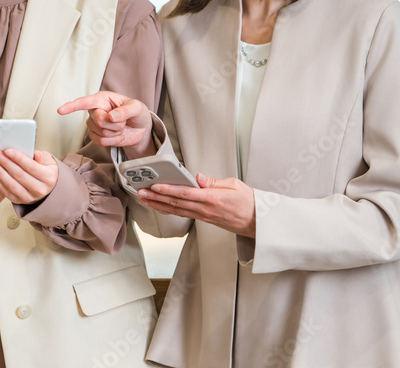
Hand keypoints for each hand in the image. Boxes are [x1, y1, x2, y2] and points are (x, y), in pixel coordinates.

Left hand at [0, 149, 58, 203]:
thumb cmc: (44, 170)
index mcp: (48, 177)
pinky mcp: (19, 201)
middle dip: (5, 162)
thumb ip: (41, 156)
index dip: (18, 158)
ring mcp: (29, 197)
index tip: (7, 150)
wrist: (46, 187)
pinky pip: (6, 193)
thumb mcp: (48, 160)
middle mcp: (39, 189)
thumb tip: (35, 154)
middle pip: (19, 175)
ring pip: (11, 185)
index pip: (31, 166)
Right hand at [58, 91, 154, 157]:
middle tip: (123, 121)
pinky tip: (117, 135)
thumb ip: (126, 110)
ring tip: (121, 127)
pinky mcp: (97, 136)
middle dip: (115, 124)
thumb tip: (111, 116)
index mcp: (103, 99)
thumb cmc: (137, 113)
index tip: (61, 110)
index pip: (85, 102)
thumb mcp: (137, 108)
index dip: (72, 106)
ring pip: (100, 132)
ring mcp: (95, 124)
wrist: (140, 129)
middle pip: (98, 120)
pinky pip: (101, 141)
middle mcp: (96, 110)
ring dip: (115, 132)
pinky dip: (113, 140)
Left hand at [138, 173, 256, 237]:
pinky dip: (170, 210)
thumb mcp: (235, 185)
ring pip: (177, 210)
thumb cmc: (249, 203)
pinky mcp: (204, 219)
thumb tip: (198, 177)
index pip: (186, 194)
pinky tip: (160, 207)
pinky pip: (183, 214)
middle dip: (157, 198)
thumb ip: (214, 181)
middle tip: (141, 193)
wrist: (258, 223)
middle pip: (176, 203)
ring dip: (159, 205)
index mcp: (212, 199)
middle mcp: (205, 209)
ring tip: (145, 200)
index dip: (169, 190)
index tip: (156, 187)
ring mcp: (204, 216)